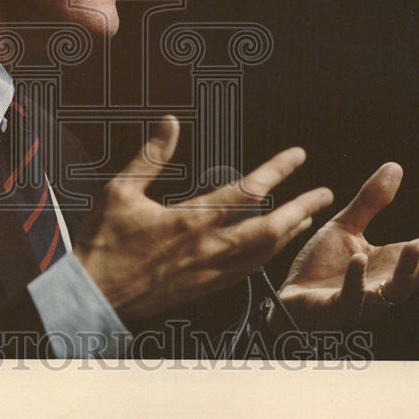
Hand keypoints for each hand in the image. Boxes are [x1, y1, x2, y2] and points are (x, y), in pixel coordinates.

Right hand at [74, 115, 334, 319]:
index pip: (246, 191)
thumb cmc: (104, 243)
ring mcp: (209, 271)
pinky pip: (247, 273)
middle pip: (270, 228)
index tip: (298, 156)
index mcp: (191, 220)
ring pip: (264, 253)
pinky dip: (267, 257)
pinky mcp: (204, 288)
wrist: (93, 296)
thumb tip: (169, 123)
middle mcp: (208, 247)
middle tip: (324, 193)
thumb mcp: (120, 190)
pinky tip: (271, 249)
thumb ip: (150, 155)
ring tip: (306, 217)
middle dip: (301, 208)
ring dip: (289, 233)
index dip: (277, 171)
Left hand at [268, 162, 418, 332]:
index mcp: (391, 263)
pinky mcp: (338, 309)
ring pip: (396, 290)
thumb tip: (395, 166)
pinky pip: (352, 297)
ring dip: (408, 269)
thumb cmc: (322, 266)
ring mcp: (365, 300)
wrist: (289, 296)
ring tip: (418, 245)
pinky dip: (357, 280)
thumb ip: (370, 201)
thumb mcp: (346, 226)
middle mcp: (385, 284)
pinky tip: (359, 260)